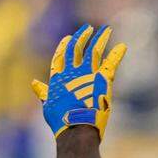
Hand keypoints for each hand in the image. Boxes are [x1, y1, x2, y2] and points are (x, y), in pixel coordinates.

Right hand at [32, 23, 126, 141]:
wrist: (77, 129)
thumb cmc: (61, 122)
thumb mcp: (48, 106)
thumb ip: (43, 93)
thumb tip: (34, 83)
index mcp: (58, 78)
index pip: (60, 56)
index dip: (64, 46)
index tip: (68, 38)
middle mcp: (72, 72)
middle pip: (76, 48)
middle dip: (82, 36)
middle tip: (88, 28)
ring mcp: (88, 74)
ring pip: (94, 50)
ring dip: (101, 38)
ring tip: (106, 30)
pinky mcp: (102, 80)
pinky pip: (111, 63)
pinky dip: (117, 55)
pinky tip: (122, 47)